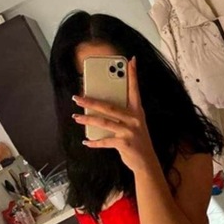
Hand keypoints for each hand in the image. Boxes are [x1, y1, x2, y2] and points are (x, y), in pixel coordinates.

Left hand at [72, 57, 156, 172]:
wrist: (147, 163)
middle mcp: (134, 119)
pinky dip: (94, 142)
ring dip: (88, 120)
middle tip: (77, 97)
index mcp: (138, 111)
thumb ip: (123, 115)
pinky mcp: (124, 143)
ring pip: (104, 122)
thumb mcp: (135, 124)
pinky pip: (105, 141)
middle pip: (109, 107)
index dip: (133, 74)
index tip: (131, 60)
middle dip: (91, 101)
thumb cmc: (138, 141)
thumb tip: (101, 106)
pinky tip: (86, 141)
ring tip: (76, 117)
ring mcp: (129, 131)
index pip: (135, 89)